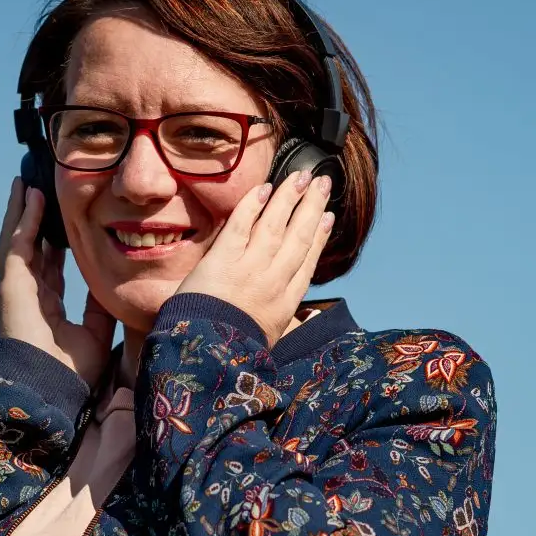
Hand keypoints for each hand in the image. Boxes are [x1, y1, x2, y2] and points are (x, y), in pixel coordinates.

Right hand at [0, 178, 116, 386]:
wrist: (53, 391)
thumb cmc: (73, 372)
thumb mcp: (96, 332)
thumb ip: (100, 306)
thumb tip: (109, 283)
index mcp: (48, 306)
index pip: (51, 266)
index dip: (56, 243)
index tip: (64, 221)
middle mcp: (30, 294)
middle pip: (31, 247)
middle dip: (34, 219)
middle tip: (40, 191)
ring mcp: (18, 288)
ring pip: (18, 240)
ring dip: (22, 211)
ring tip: (27, 183)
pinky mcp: (12, 285)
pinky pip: (17, 245)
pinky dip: (24, 220)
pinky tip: (30, 198)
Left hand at [175, 170, 334, 346]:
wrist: (207, 358)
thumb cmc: (235, 353)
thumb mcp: (272, 342)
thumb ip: (289, 325)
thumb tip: (308, 319)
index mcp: (286, 302)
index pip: (307, 260)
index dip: (319, 235)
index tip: (328, 216)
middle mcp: (273, 280)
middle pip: (298, 235)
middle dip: (312, 206)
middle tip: (323, 183)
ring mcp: (249, 268)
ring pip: (276, 224)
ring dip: (290, 197)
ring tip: (302, 176)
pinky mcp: (223, 260)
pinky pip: (241, 225)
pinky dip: (253, 205)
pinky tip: (265, 189)